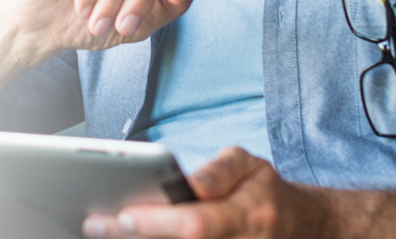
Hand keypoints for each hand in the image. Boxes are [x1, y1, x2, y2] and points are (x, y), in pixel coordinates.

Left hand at [82, 147, 330, 238]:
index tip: (125, 213)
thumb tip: (193, 184)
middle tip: (96, 225)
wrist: (298, 225)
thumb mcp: (251, 165)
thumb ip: (220, 171)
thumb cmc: (263, 190)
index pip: (197, 224)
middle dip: (132, 238)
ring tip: (103, 232)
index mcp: (248, 213)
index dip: (158, 223)